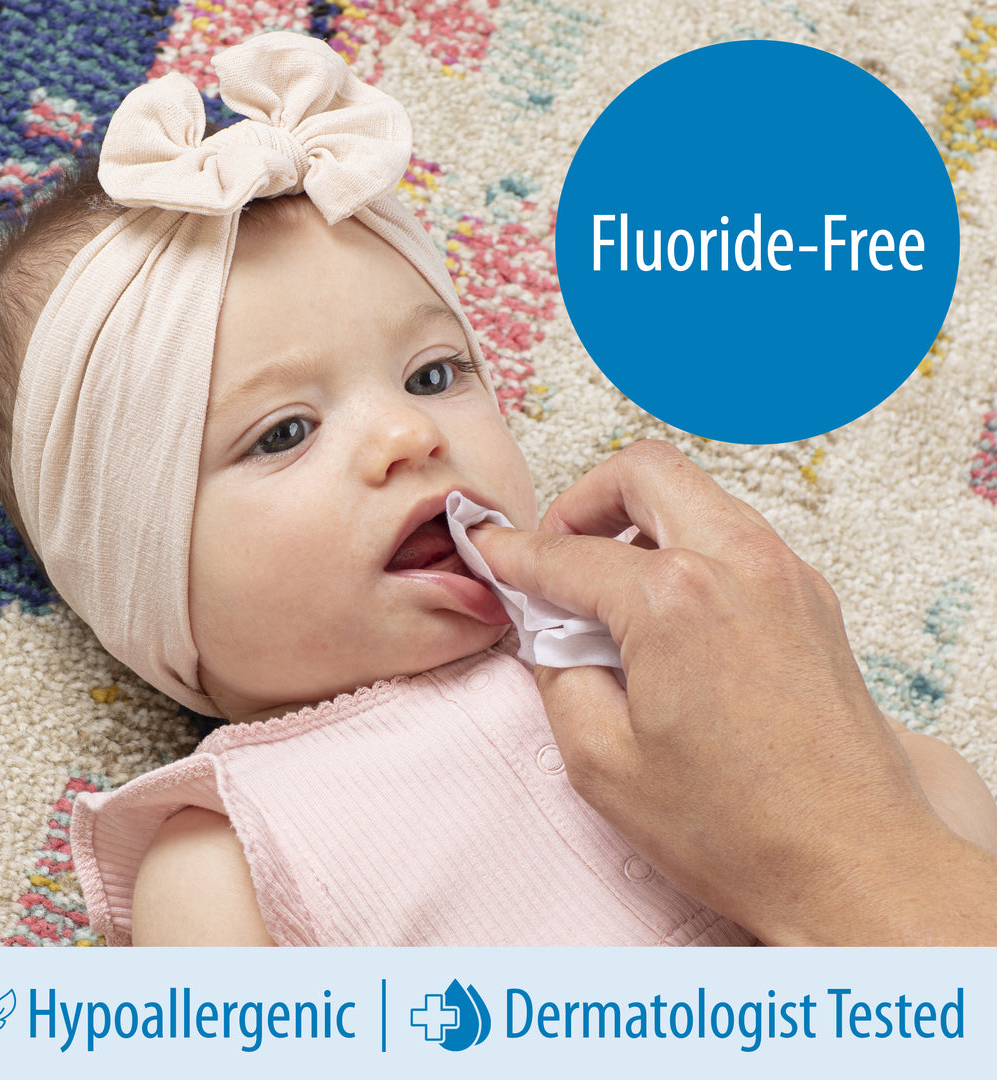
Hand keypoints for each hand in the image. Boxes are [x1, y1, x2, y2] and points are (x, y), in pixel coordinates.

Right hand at [469, 440, 996, 944]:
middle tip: (555, 555)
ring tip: (608, 590)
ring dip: (637, 522)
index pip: (568, 553)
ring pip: (695, 495)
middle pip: (643, 473)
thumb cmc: (740, 828)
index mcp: (675, 600)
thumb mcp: (602, 759)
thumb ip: (555, 671)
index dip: (514, 554)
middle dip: (582, 501)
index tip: (490, 552)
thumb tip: (547, 628)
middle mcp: (738, 564)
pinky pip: (734, 537)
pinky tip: (665, 616)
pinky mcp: (811, 598)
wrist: (853, 865)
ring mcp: (784, 575)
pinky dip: (686, 549)